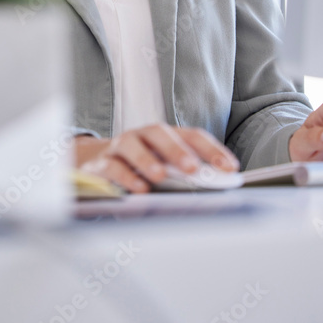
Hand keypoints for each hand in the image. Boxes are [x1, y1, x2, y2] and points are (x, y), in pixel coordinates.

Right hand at [74, 123, 239, 192]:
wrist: (92, 162)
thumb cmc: (137, 166)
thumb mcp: (162, 165)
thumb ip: (184, 173)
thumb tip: (216, 185)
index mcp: (163, 135)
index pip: (191, 135)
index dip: (211, 149)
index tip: (230, 167)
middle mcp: (142, 136)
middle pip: (160, 133)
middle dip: (177, 150)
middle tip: (193, 168)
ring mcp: (120, 147)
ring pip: (132, 146)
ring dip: (147, 160)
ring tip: (160, 176)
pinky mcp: (100, 163)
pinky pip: (112, 166)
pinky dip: (125, 177)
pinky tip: (139, 189)